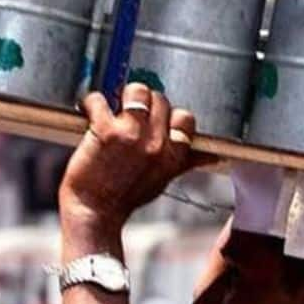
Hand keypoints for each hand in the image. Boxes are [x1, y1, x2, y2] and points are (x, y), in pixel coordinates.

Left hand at [59, 84, 198, 251]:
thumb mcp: (164, 179)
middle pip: (160, 99)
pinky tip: (88, 111)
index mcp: (174, 155)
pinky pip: (100, 100)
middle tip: (130, 113)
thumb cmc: (127, 197)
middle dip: (145, 103)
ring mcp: (132, 134)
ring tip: (113, 107)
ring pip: (137, 91)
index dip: (168, 115)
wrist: (94, 212)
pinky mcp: (105, 130)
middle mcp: (157, 143)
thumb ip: (187, 162)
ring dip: (124, 96)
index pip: (185, 118)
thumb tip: (214, 156)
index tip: (155, 120)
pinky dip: (91, 102)